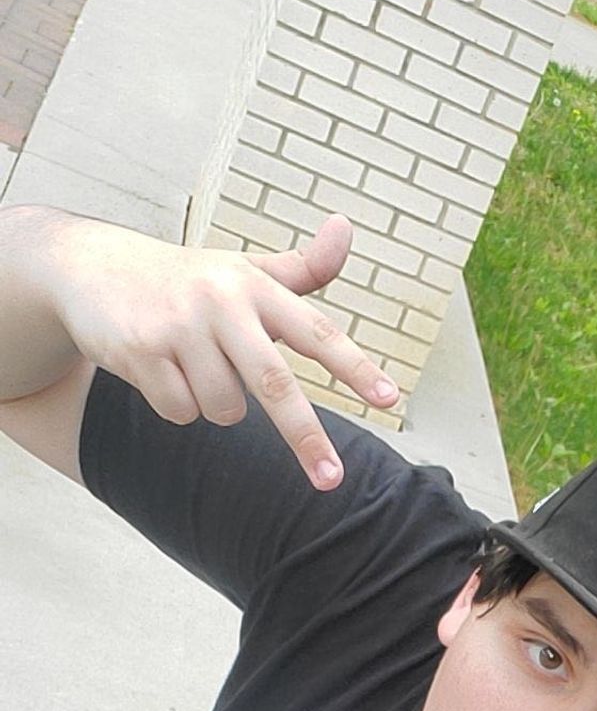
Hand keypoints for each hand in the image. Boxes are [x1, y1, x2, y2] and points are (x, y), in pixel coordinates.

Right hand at [50, 212, 399, 489]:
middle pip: (275, 384)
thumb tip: (346, 228)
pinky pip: (181, 412)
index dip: (355, 367)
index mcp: (255, 285)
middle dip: (306, 438)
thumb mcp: (243, 269)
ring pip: (224, 409)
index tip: (390, 400)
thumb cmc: (186, 279)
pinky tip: (159, 369)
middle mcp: (221, 301)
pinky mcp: (140, 351)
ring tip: (192, 365)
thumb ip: (302, 267)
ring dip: (215, 405)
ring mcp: (178, 326)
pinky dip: (176, 405)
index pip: (316, 331)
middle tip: (332, 481)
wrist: (92, 267)